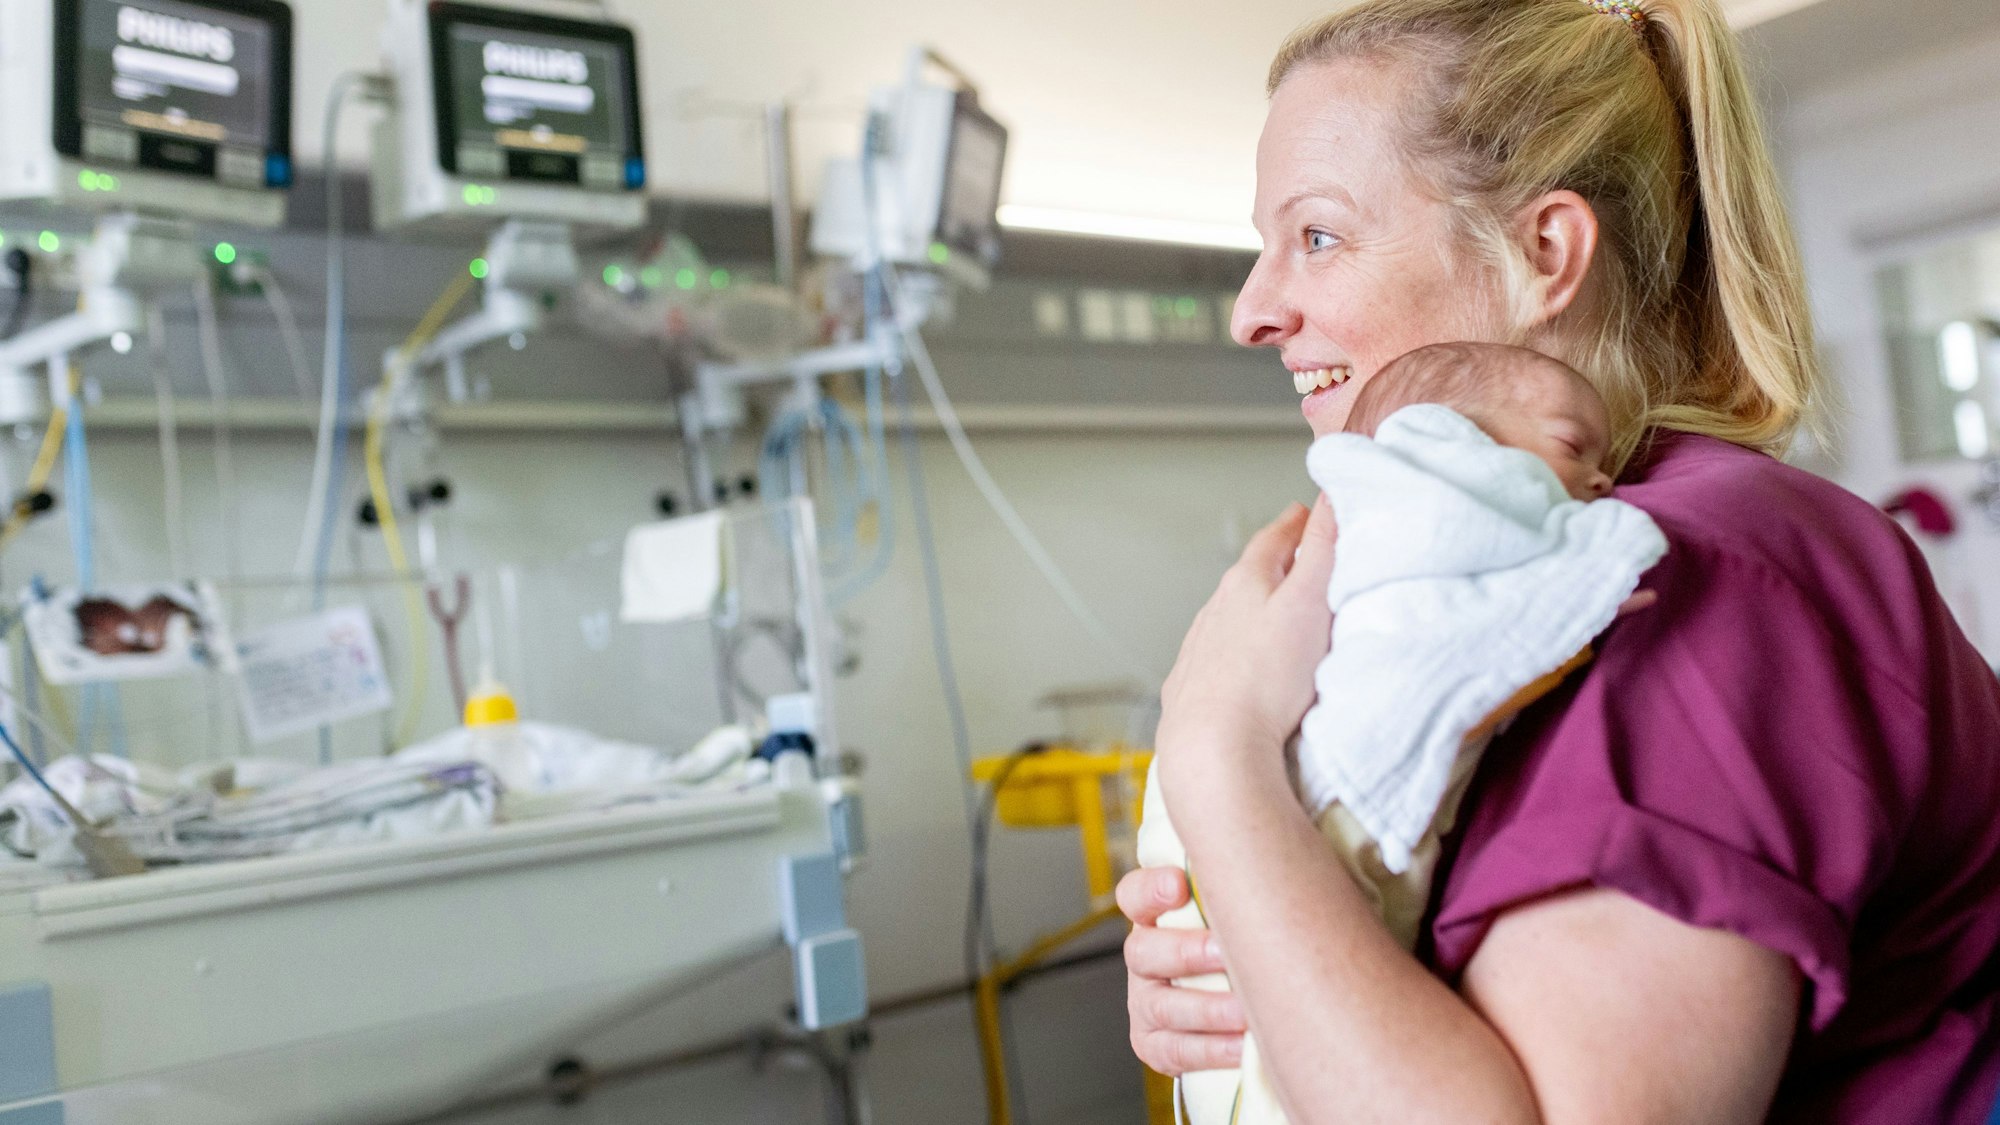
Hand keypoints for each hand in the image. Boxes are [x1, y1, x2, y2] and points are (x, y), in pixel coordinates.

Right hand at [1117, 865, 1246, 1073]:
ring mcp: (1145, 1002)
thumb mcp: (1246, 904)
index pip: (1134, 895)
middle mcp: (1144, 956)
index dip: (1151, 889)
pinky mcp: (1154, 1043)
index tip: (1180, 885)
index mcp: (1157, 915)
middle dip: (1185, 953)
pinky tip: (1242, 1047)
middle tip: (1225, 954)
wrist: (1249, 1003)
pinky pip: (1173, 1050)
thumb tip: (1291, 835)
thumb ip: (1250, 877)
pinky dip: (1209, 1050)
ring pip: (1159, 1005)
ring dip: (1204, 1008)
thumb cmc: (1255, 938)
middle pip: (1142, 951)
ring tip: (1244, 1012)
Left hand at [1155, 498, 1338, 808]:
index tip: (1307, 514)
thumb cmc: (1266, 678)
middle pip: (1247, 577)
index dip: (1295, 524)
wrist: (1213, 749)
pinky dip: (1232, 652)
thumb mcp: (1309, 602)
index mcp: (1244, 583)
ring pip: (1227, 617)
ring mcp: (1198, 651)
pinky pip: (1214, 659)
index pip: (1273, 538)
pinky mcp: (1191, 690)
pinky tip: (1242, 666)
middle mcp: (1213, 611)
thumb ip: (1322, 549)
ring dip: (1251, 610)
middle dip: (1273, 565)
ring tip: (1274, 613)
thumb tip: (1330, 497)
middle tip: (1296, 558)